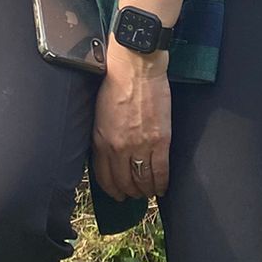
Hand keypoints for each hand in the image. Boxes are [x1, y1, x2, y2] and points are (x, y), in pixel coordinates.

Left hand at [91, 45, 171, 201]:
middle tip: (133, 195)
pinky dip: (162, 184)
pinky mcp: (161, 141)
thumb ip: (102, 137)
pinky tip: (161, 188)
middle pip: (124, 182)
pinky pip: (161, 172)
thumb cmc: (116, 82)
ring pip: (143, 181)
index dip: (111, 189)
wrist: (136, 66)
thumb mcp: (99, 113)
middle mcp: (120, 148)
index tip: (116, 193)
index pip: (104, 177)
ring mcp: (141, 146)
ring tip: (147, 192)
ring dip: (145, 191)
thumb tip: (107, 156)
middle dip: (128, 193)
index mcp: (101, 140)